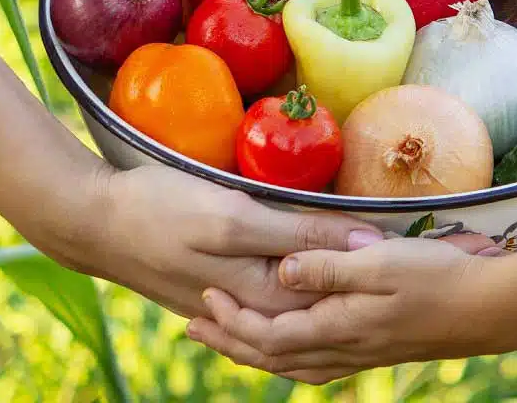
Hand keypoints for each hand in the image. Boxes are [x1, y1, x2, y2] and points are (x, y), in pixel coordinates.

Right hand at [64, 164, 386, 319]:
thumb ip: (298, 235)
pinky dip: (301, 299)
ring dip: (338, 295)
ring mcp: (231, 300)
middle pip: (325, 303)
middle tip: (415, 264)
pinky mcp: (213, 289)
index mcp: (263, 291)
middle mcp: (252, 305)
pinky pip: (270, 304)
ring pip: (299, 305)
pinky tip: (316, 286)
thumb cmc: (161, 210)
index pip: (340, 293)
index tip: (423, 255)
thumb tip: (361, 245)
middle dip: (368, 289)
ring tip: (379, 279)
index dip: (381, 275)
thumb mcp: (233, 218)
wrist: (93, 222)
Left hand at [184, 236, 506, 383]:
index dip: (232, 322)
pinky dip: (287, 359)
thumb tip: (280, 273)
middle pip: (271, 358)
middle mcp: (342, 349)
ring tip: (227, 338)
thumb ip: (327, 267)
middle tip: (194, 325)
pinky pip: (315, 366)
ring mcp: (358, 354)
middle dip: (229, 343)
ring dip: (253, 353)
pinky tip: (287, 349)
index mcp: (337, 327)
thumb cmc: (435, 278)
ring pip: (291, 366)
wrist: (485, 309)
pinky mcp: (372, 350)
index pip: (268, 337)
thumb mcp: (378, 262)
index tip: (206, 297)